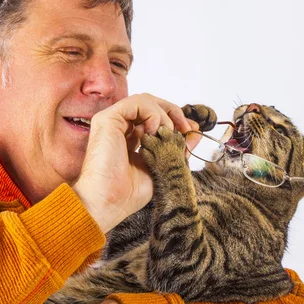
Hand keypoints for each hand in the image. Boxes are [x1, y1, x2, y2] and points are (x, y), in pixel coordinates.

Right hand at [73, 93, 198, 232]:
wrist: (109, 202)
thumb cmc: (129, 193)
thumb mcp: (162, 167)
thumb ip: (177, 148)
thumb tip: (196, 133)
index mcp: (130, 137)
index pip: (154, 118)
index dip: (174, 120)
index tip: (191, 132)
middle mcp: (120, 127)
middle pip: (150, 104)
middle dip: (173, 113)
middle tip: (186, 129)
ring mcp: (112, 122)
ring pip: (145, 100)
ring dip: (164, 114)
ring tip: (168, 134)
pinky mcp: (107, 119)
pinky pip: (136, 102)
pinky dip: (153, 113)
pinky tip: (155, 131)